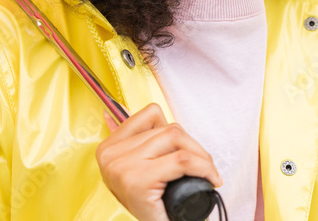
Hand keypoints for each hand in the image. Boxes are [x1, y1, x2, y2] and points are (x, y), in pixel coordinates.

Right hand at [95, 103, 222, 220]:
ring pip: (177, 138)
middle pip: (168, 128)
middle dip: (193, 146)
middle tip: (202, 166)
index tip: (184, 148)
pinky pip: (183, 161)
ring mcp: (123, 166)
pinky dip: (204, 167)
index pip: (151, 115)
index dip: (175, 131)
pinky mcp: (139, 180)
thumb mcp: (136, 169)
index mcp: (108, 148)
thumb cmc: (151, 207)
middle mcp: (111, 155)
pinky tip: (209, 178)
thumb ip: (132, 140)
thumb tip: (116, 111)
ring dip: (201, 156)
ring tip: (205, 172)